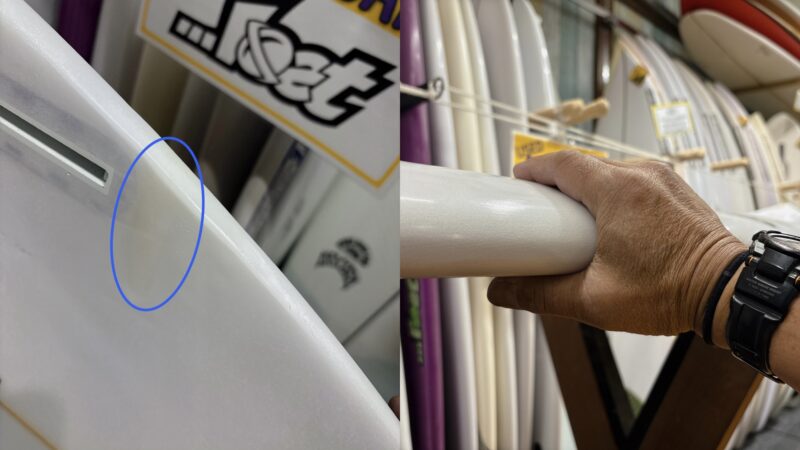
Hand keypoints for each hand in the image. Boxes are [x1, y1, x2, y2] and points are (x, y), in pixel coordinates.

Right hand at [487, 151, 745, 335]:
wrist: (727, 294)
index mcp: (617, 191)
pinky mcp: (677, 191)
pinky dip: (614, 192)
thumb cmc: (668, 293)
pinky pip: (635, 180)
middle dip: (558, 182)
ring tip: (572, 215)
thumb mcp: (593, 299)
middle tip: (540, 207)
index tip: (519, 180)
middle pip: (585, 165)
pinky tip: (608, 219)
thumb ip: (541, 295)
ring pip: (611, 171)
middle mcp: (642, 175)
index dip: (535, 168)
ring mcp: (663, 180)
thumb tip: (501, 293)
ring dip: (587, 187)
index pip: (562, 163)